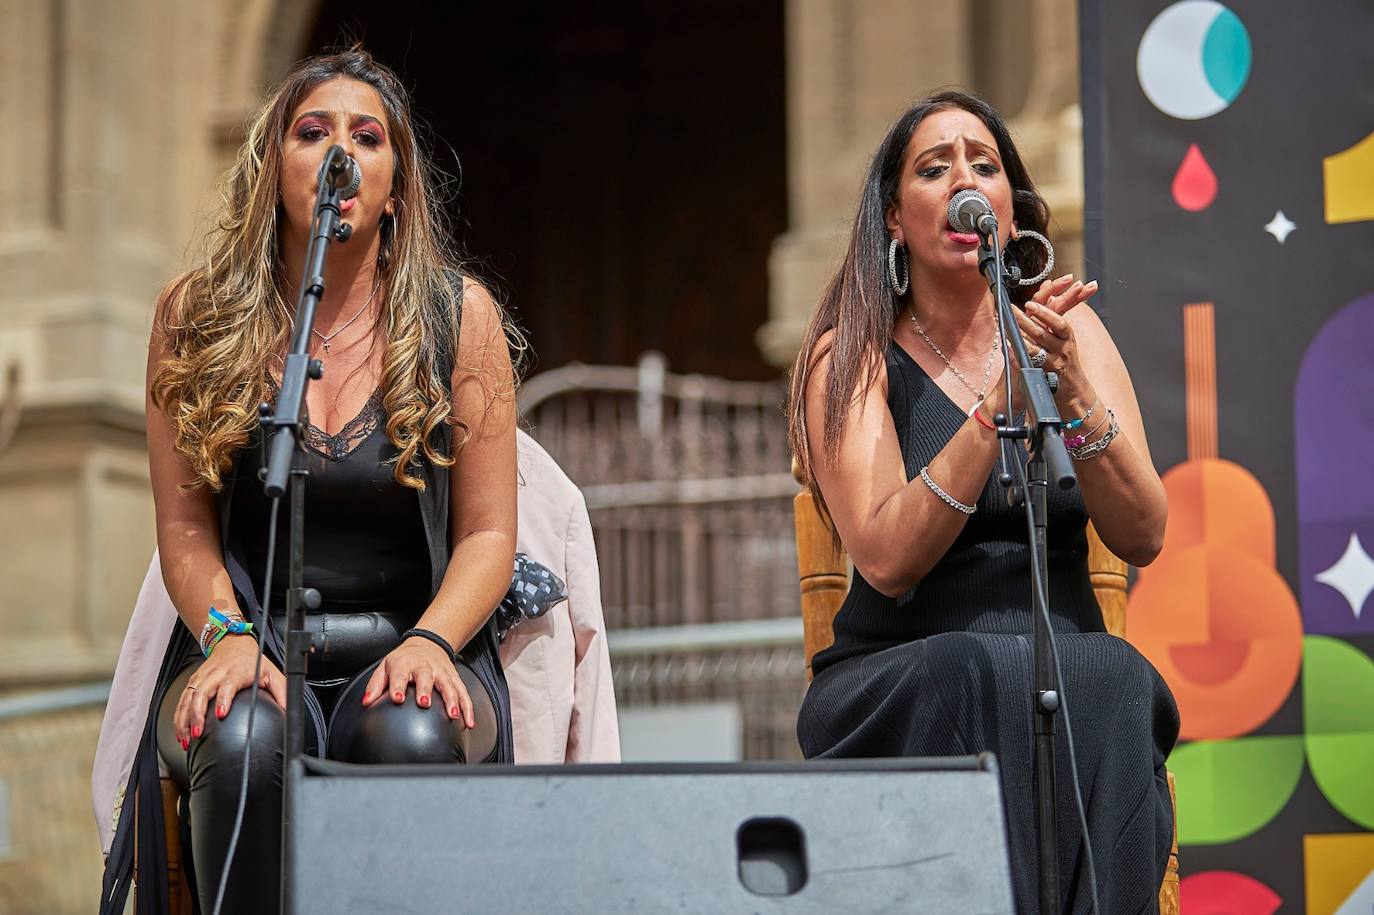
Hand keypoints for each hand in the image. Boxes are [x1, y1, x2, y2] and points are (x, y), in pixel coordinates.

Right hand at [174, 634, 285, 747]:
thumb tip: (288, 710)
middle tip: (197, 733)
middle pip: (201, 693)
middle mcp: (216, 673)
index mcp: (236, 672)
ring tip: (186, 738)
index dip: (223, 699)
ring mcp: (202, 677)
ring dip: (184, 719)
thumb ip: (281, 691)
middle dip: (196, 715)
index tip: (221, 713)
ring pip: (187, 698)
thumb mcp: (271, 673)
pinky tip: (180, 732)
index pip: (227, 685)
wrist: (233, 642)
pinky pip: (182, 700)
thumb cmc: (252, 660)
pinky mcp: (193, 681)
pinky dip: (179, 716)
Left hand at [362, 636, 474, 727]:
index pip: (399, 674)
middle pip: (426, 677)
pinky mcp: (454, 678)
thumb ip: (376, 685)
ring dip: (452, 700)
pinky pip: (463, 693)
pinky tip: (469, 722)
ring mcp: (441, 672)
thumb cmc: (404, 659)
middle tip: (424, 703)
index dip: (398, 686)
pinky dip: (467, 708)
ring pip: (449, 686)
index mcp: (404, 663)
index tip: (397, 698)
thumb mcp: (385, 666)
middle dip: (426, 690)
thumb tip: (366, 703)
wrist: (428, 643)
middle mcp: (424, 667)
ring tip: (453, 715)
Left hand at [1013, 274, 1098, 408]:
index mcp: (1067, 338)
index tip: (1030, 305)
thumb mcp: (1064, 339)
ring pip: (1033, 349)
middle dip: (1025, 321)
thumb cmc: (1065, 362)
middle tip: (1010, 310)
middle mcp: (1062, 350)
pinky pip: (1027, 364)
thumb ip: (1053, 318)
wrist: (1074, 393)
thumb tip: (1048, 293)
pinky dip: (1016, 355)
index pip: (1059, 323)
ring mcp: (1053, 364)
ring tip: (1005, 326)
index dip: (1045, 313)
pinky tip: (1006, 348)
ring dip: (1017, 337)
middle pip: (1042, 333)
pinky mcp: (1044, 376)